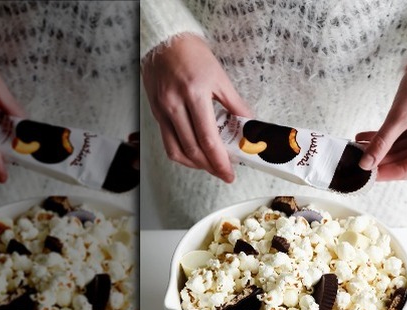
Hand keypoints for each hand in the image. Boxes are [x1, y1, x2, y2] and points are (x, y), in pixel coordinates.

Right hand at [141, 33, 251, 182]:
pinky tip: (194, 154)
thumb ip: (236, 104)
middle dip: (210, 166)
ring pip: (176, 150)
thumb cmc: (193, 55)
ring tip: (211, 166)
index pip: (208, 139)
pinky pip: (167, 142)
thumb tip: (251, 124)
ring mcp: (162, 110)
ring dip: (195, 164)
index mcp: (194, 94)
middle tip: (224, 173)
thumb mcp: (220, 77)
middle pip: (192, 149)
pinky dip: (182, 153)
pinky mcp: (155, 113)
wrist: (164, 40)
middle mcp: (174, 105)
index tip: (229, 173)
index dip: (219, 161)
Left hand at [357, 60, 406, 180]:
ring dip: (380, 147)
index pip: (406, 170)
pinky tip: (365, 138)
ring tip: (357, 146)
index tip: (363, 174)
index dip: (383, 172)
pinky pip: (403, 137)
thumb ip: (382, 142)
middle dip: (379, 158)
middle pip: (403, 160)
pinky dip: (386, 137)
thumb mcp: (401, 116)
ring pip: (400, 149)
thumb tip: (366, 162)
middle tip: (355, 158)